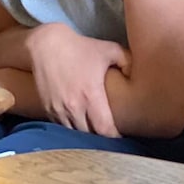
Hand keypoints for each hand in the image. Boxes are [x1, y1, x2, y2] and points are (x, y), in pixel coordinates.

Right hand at [26, 22, 130, 136]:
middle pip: (89, 135)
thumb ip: (127, 62)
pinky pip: (62, 127)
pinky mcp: (48, 109)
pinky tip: (80, 123)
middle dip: (100, 138)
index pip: (104, 129)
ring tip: (95, 132)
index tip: (121, 136)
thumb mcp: (110, 50)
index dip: (114, 136)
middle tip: (110, 134)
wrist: (46, 46)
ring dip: (85, 135)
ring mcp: (59, 110)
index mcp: (91, 95)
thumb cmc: (81, 47)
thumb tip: (137, 75)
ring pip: (74, 133)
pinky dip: (71, 128)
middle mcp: (74, 107)